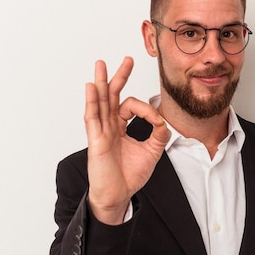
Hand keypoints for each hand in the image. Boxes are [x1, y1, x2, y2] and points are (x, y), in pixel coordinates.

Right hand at [85, 57, 169, 224]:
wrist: (118, 195)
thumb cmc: (129, 176)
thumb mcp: (152, 152)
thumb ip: (159, 134)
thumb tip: (162, 118)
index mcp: (120, 128)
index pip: (131, 107)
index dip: (146, 109)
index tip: (156, 120)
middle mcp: (109, 127)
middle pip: (112, 96)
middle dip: (119, 77)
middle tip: (126, 59)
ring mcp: (101, 132)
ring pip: (100, 102)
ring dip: (101, 82)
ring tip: (100, 64)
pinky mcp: (96, 141)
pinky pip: (92, 118)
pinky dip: (92, 102)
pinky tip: (91, 87)